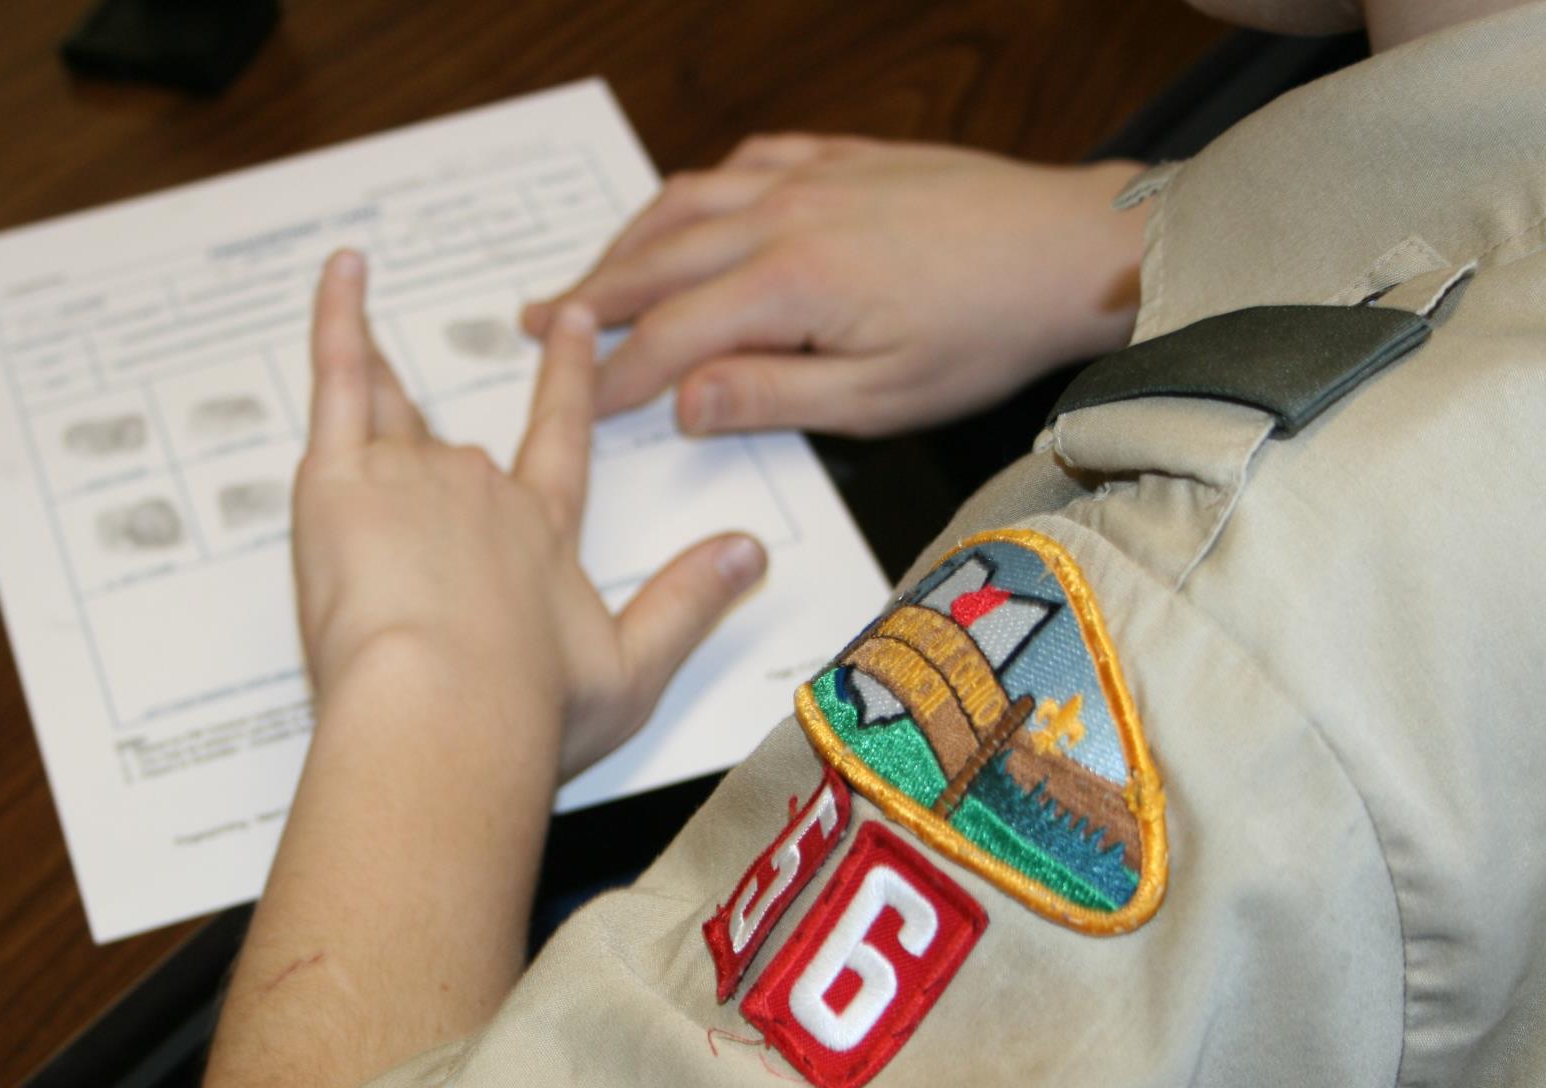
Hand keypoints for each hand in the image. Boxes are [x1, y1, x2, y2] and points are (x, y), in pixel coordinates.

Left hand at [295, 251, 767, 779]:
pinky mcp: (341, 479)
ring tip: (372, 347)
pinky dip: (340, 316)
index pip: (561, 440)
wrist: (446, 714)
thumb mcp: (633, 671)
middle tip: (421, 405)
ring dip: (382, 380)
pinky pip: (340, 376)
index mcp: (542, 533)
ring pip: (392, 411)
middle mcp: (481, 490)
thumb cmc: (527, 713)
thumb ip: (688, 604)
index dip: (568, 379)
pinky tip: (344, 268)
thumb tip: (752, 554)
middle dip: (441, 432)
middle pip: (461, 443)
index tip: (574, 322)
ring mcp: (411, 476)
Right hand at [522, 137, 1147, 436]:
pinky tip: (685, 210)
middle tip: (540, 324)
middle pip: (658, 260)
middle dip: (593, 299)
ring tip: (591, 275)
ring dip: (628, 241)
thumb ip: (773, 399)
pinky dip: (694, 192)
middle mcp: (784, 216)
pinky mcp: (840, 157)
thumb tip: (682, 403)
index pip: (670, 336)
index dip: (616, 375)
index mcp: (790, 285)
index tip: (579, 401)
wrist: (1073, 250)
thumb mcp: (881, 399)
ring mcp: (810, 176)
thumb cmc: (988, 333)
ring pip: (686, 203)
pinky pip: (740, 165)